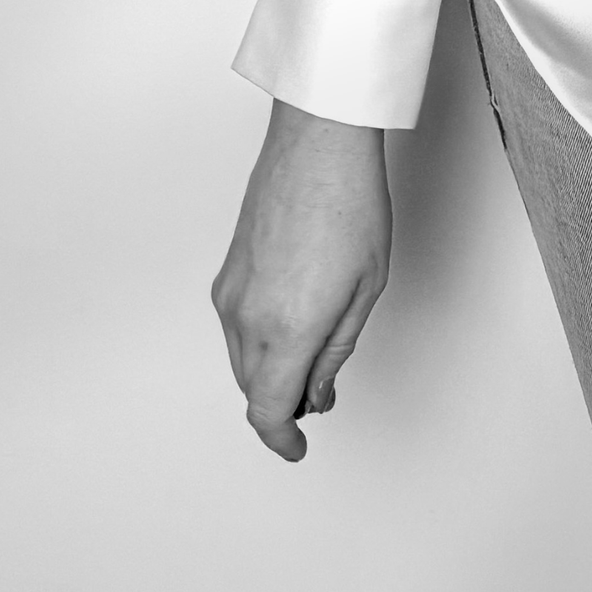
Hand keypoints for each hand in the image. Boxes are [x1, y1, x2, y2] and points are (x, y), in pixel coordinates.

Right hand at [211, 100, 391, 461]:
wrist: (318, 144)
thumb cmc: (351, 206)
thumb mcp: (364, 290)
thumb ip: (335, 352)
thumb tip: (316, 394)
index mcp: (287, 329)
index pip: (268, 411)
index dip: (282, 440)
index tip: (298, 447)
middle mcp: (247, 317)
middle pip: (253, 390)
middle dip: (283, 403)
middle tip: (321, 393)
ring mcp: (231, 292)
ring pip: (240, 360)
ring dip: (269, 373)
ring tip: (312, 354)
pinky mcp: (226, 271)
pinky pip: (234, 327)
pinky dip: (256, 343)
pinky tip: (290, 324)